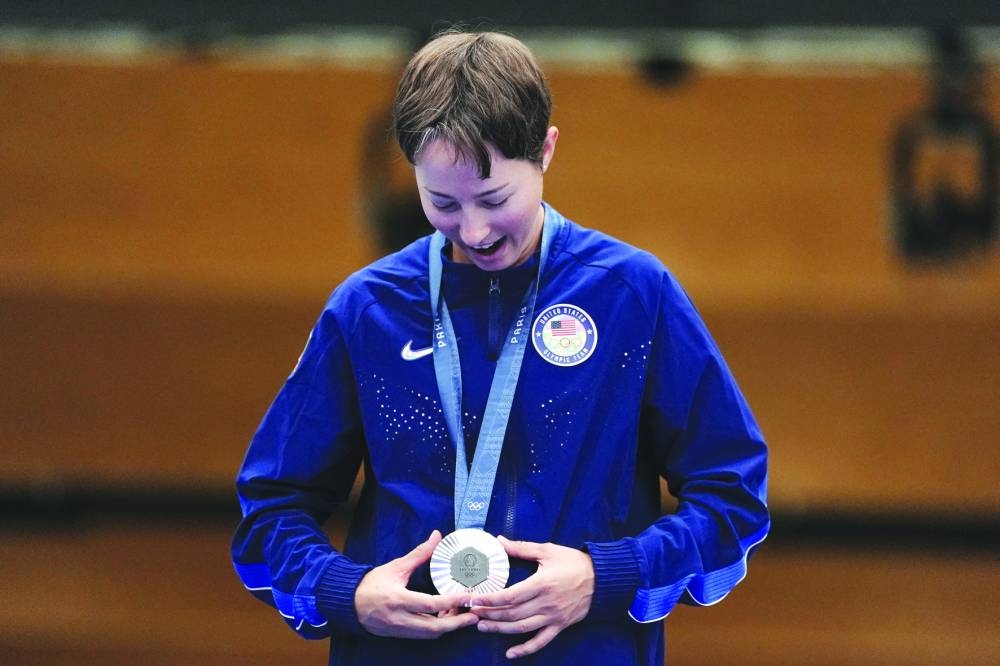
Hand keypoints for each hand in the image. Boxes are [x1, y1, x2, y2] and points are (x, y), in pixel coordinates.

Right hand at [354, 530, 477, 638]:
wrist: (348, 603)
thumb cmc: (372, 583)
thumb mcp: (396, 566)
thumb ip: (419, 554)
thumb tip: (436, 536)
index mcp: (398, 599)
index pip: (430, 604)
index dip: (452, 602)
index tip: (469, 597)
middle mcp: (399, 618)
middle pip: (434, 628)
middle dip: (457, 623)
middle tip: (474, 614)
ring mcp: (399, 630)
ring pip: (430, 634)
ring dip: (448, 626)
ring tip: (462, 615)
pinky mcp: (399, 635)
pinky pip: (422, 635)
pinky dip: (436, 628)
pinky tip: (445, 618)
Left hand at [470, 536, 594, 658]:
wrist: (602, 578)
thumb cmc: (574, 562)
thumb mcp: (547, 550)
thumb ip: (522, 548)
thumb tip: (499, 540)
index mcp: (541, 584)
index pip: (509, 596)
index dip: (490, 600)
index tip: (474, 600)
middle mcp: (545, 603)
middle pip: (511, 613)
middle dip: (489, 614)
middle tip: (472, 613)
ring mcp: (553, 617)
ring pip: (521, 628)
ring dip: (500, 629)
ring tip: (482, 627)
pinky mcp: (560, 625)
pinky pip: (540, 641)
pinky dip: (525, 650)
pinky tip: (510, 654)